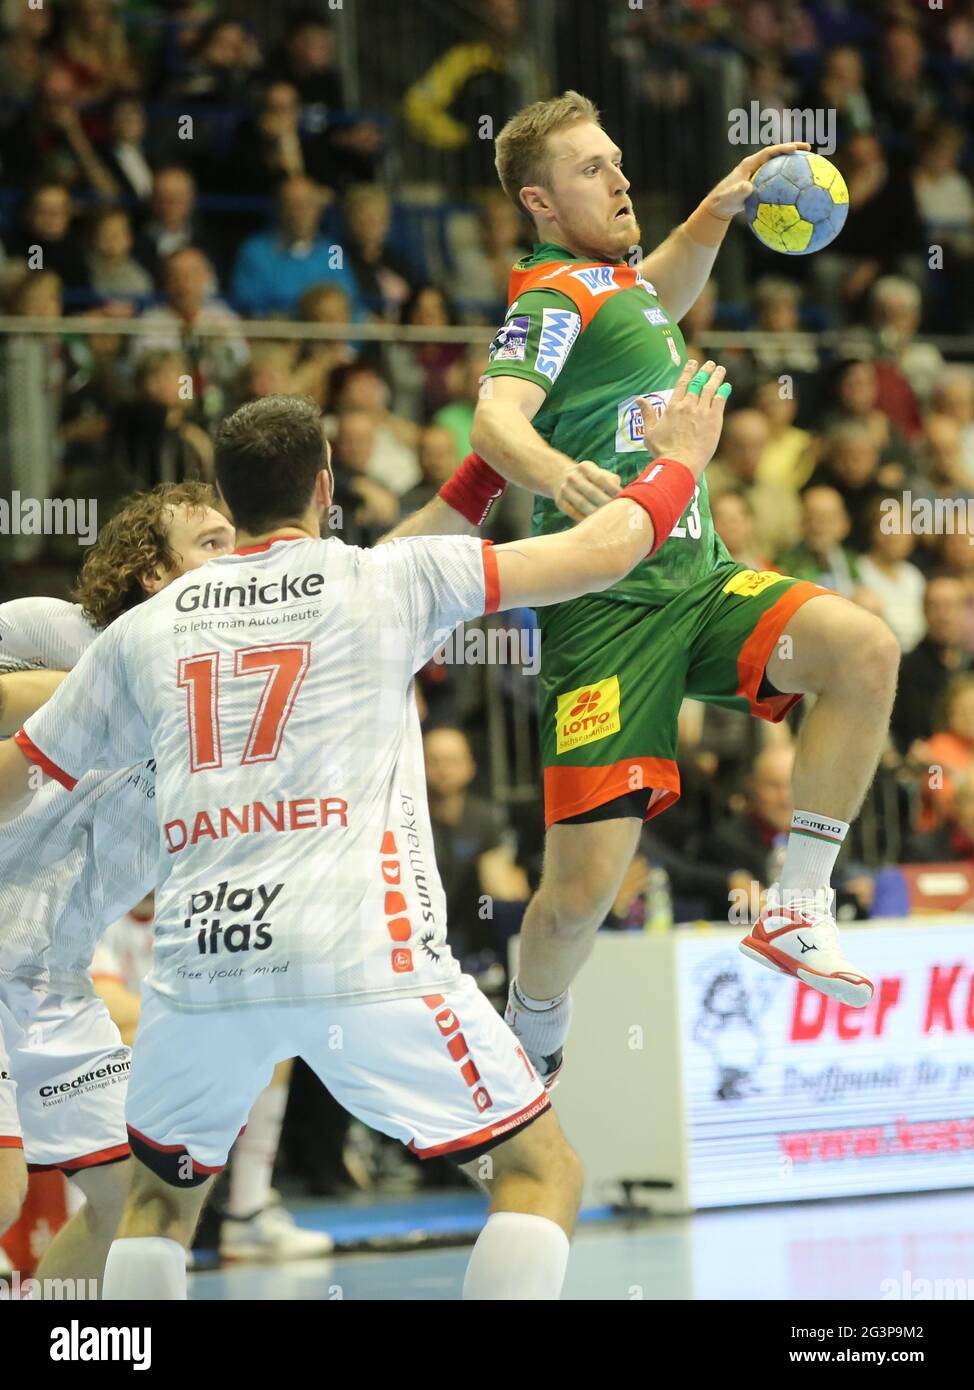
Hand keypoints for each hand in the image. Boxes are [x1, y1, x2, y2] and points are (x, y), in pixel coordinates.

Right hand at [554, 459, 621, 520]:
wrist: (560, 477)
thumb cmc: (590, 478)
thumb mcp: (599, 472)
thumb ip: (611, 480)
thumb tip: (624, 493)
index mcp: (585, 466)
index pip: (601, 478)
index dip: (613, 490)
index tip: (625, 500)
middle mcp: (572, 476)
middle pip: (591, 492)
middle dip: (606, 504)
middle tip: (619, 514)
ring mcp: (564, 489)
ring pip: (582, 504)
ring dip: (596, 514)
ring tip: (609, 521)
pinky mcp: (560, 502)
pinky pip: (574, 513)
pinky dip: (585, 519)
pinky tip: (596, 525)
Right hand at [637, 358, 730, 478]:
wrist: (680, 463)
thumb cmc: (663, 451)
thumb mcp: (649, 432)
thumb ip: (647, 414)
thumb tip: (639, 400)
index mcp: (673, 407)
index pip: (682, 383)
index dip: (688, 371)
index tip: (693, 363)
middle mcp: (688, 405)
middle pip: (698, 383)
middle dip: (704, 371)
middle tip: (710, 364)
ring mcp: (702, 411)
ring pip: (710, 388)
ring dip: (716, 377)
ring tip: (720, 369)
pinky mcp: (714, 420)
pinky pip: (720, 400)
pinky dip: (723, 391)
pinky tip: (726, 386)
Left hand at [704, 142, 811, 219]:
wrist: (719, 207)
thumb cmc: (723, 201)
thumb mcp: (730, 197)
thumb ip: (738, 191)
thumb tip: (748, 187)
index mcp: (750, 164)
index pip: (769, 152)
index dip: (782, 149)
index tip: (795, 149)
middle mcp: (756, 166)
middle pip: (778, 154)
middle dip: (793, 150)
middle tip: (809, 149)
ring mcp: (760, 174)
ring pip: (780, 166)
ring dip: (793, 164)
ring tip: (811, 165)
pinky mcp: (762, 183)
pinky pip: (778, 180)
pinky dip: (789, 181)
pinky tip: (801, 190)